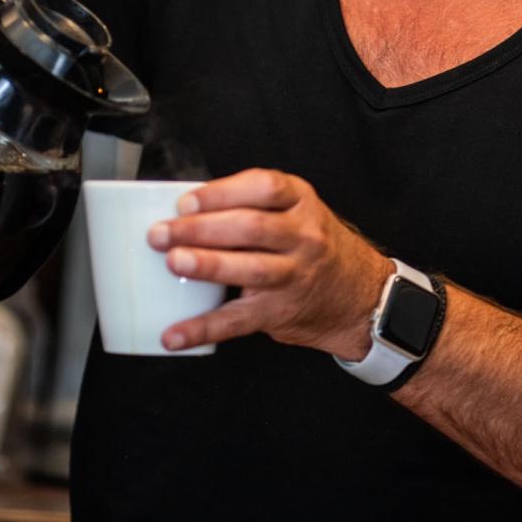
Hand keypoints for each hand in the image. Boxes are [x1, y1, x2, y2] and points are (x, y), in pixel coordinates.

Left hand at [146, 168, 392, 357]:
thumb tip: (185, 208)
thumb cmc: (314, 245)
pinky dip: (203, 328)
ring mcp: (295, 275)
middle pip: (250, 227)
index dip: (222, 192)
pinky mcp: (281, 312)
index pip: (263, 187)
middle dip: (201, 228)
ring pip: (250, 269)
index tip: (186, 200)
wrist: (359, 294)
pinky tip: (174, 334)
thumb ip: (253, 205)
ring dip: (208, 265)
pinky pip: (238, 321)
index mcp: (301, 201)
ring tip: (174, 262)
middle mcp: (302, 236)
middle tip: (162, 232)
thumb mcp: (297, 210)